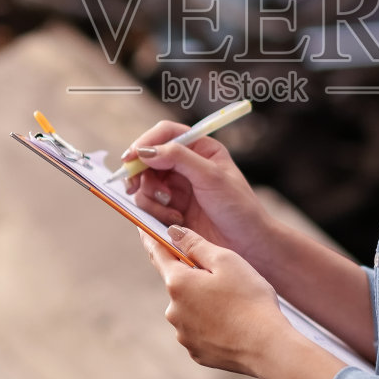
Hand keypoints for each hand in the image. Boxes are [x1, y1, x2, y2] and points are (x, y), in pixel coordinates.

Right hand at [121, 121, 276, 265]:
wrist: (248, 244)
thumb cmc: (238, 207)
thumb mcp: (210, 176)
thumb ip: (178, 158)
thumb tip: (145, 151)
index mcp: (200, 148)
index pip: (165, 134)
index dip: (146, 142)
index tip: (131, 157)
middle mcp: (186, 165)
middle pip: (148, 159)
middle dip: (142, 174)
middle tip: (135, 187)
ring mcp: (177, 187)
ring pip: (145, 184)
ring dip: (152, 198)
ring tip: (173, 212)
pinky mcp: (171, 209)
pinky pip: (149, 205)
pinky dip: (155, 212)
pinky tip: (175, 220)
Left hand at [138, 225, 289, 376]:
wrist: (268, 347)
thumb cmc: (250, 299)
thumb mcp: (226, 260)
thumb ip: (195, 244)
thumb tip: (172, 233)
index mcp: (178, 283)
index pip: (158, 254)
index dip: (153, 239)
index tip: (144, 229)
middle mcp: (173, 310)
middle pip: (179, 283)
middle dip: (195, 277)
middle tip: (225, 277)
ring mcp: (183, 334)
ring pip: (190, 308)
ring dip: (204, 302)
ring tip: (235, 305)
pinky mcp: (197, 352)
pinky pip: (199, 330)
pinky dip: (211, 324)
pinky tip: (233, 324)